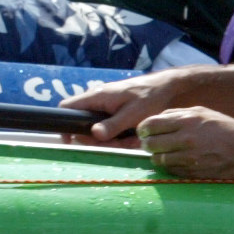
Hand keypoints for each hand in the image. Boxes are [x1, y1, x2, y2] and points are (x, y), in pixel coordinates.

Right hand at [63, 64, 206, 144]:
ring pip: (98, 130)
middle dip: (97, 139)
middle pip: (83, 125)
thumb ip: (113, 125)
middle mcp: (97, 102)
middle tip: (116, 145)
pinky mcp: (116, 113)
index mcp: (97, 97)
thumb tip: (93, 135)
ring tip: (132, 141)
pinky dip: (121, 137)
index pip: (67, 107)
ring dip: (112, 140)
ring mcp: (106, 108)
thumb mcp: (133, 114)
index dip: (64, 124)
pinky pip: (111, 129)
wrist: (169, 89)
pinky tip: (134, 138)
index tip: (71, 141)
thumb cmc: (150, 96)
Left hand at [134, 106, 233, 178]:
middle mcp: (186, 139)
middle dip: (147, 143)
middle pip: (150, 144)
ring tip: (164, 152)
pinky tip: (176, 161)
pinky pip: (171, 170)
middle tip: (151, 143)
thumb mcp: (200, 112)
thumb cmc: (223, 128)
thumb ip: (175, 114)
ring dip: (157, 156)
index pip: (150, 125)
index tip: (144, 131)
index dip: (143, 129)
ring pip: (158, 159)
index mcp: (186, 121)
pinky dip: (169, 166)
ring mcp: (190, 158)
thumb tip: (154, 120)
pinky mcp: (194, 172)